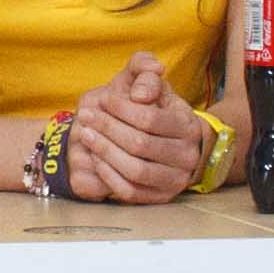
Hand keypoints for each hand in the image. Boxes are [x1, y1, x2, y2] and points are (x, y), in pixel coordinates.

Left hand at [52, 56, 202, 203]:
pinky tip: (96, 156)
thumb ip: (145, 74)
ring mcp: (175, 180)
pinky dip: (108, 174)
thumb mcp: (153, 85)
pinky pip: (130, 191)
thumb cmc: (157, 110)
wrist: (172, 143)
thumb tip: (139, 94)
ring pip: (134, 170)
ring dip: (104, 151)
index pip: (149, 118)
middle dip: (107, 128)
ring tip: (86, 134)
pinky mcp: (159, 198)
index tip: (103, 99)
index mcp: (187, 126)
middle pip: (139, 144)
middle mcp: (186, 156)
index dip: (121, 108)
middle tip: (86, 116)